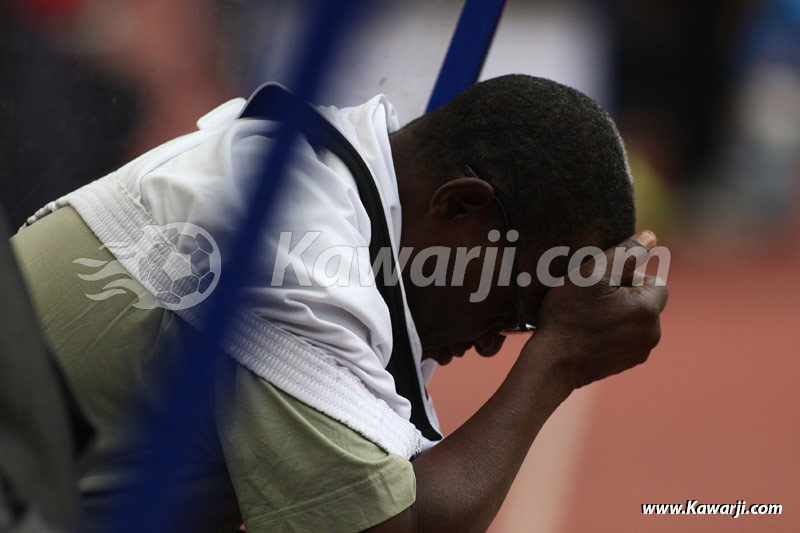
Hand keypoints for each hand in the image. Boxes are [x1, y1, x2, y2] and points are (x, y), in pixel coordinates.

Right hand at [526, 230, 668, 388]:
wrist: (552, 363)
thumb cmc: (568, 315)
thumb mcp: (591, 274)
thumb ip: (624, 253)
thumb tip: (650, 237)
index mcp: (648, 308)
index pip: (653, 280)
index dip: (627, 277)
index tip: (600, 285)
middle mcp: (653, 332)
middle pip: (645, 301)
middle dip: (624, 296)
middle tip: (591, 299)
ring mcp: (641, 351)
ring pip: (636, 320)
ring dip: (619, 314)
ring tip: (588, 316)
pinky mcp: (627, 363)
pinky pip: (627, 338)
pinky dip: (612, 332)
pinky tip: (588, 333)